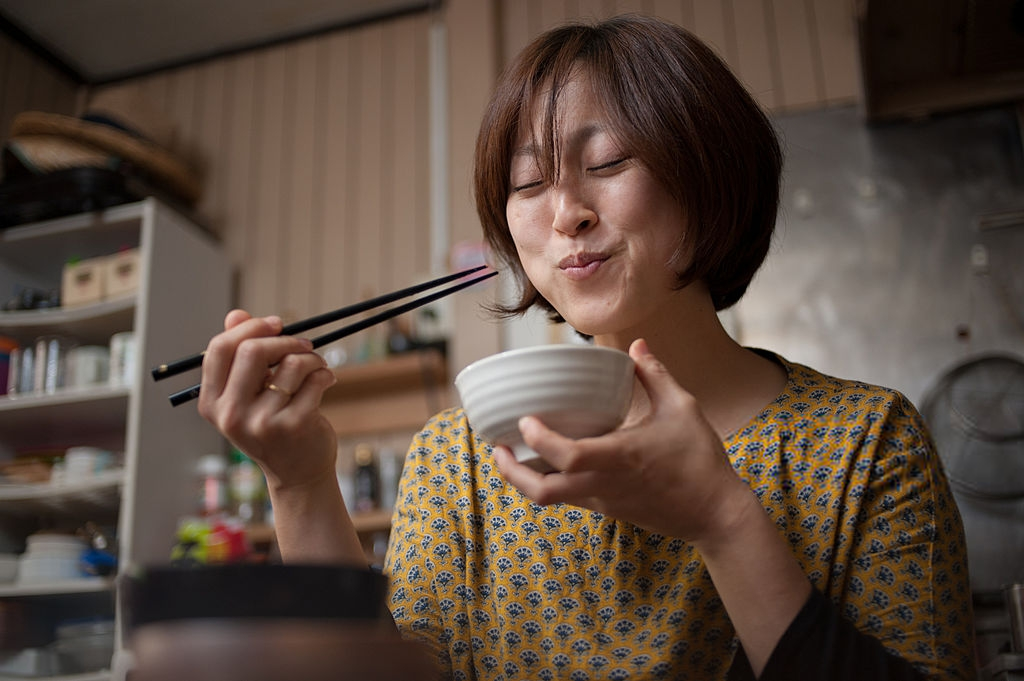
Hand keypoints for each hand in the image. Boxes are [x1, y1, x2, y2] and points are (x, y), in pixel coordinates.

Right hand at [196, 310, 338, 491]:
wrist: (297, 474)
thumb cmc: (272, 426)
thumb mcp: (248, 394)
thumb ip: (240, 355)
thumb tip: (236, 314)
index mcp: (212, 403)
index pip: (219, 349)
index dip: (249, 328)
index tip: (276, 323)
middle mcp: (231, 415)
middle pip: (252, 351)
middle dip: (285, 339)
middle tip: (304, 344)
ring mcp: (262, 422)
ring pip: (291, 363)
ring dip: (312, 357)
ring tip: (317, 367)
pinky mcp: (294, 425)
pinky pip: (314, 379)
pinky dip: (325, 373)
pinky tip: (326, 382)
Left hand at [493, 338, 752, 541]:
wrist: (717, 514)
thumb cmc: (701, 459)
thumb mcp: (683, 408)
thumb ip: (655, 374)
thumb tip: (636, 344)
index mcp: (621, 457)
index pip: (568, 457)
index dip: (539, 441)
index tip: (524, 420)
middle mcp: (605, 484)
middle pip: (543, 492)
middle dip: (511, 473)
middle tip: (496, 447)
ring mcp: (604, 501)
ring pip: (550, 500)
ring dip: (524, 480)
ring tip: (510, 455)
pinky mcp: (608, 510)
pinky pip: (567, 499)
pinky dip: (549, 482)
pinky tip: (546, 462)